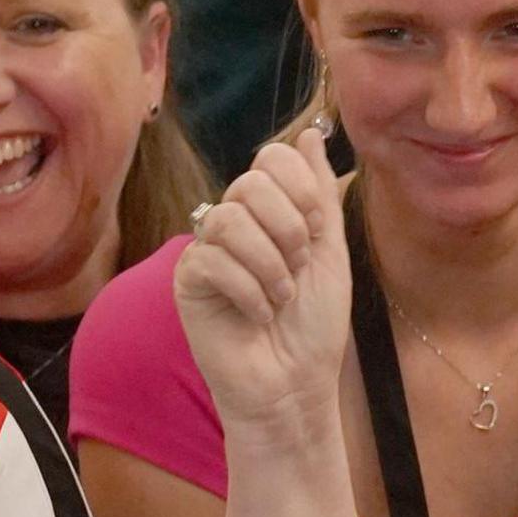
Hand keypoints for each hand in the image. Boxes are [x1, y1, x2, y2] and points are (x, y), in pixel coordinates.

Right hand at [174, 126, 349, 434]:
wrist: (296, 383)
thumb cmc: (313, 325)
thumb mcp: (330, 252)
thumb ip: (320, 195)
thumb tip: (312, 133)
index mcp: (270, 212)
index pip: (272, 157)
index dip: (300, 186)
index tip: (318, 230)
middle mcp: (234, 223)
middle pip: (252, 183)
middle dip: (290, 229)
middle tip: (298, 269)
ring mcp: (207, 250)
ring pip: (230, 219)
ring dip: (271, 264)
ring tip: (281, 297)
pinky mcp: (187, 281)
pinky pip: (212, 260)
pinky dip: (250, 291)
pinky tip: (258, 315)